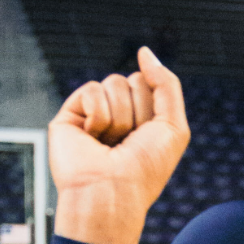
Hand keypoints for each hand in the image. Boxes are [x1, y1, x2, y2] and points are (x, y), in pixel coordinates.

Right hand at [48, 47, 189, 243]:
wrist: (112, 191)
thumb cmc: (145, 167)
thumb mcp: (173, 125)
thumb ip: (166, 84)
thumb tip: (144, 51)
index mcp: (142, 117)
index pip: (149, 83)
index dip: (153, 108)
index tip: (148, 137)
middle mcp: (118, 113)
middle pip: (132, 80)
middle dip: (137, 111)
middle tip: (128, 141)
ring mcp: (92, 113)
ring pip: (112, 83)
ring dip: (119, 117)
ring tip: (110, 143)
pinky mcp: (70, 115)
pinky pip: (92, 90)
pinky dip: (99, 116)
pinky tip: (93, 138)